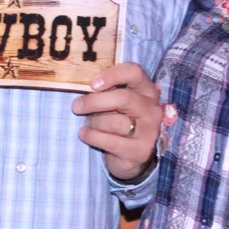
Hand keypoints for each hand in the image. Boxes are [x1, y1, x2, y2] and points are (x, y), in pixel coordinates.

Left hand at [71, 62, 163, 180]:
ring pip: (115, 121)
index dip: (113, 75)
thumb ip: (106, 91)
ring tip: (87, 124)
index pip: (134, 72)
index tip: (93, 84)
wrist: (129, 156)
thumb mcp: (114, 103)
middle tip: (77, 106)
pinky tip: (84, 134)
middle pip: (123, 98)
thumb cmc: (117, 121)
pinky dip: (92, 136)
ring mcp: (149, 130)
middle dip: (95, 101)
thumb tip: (85, 85)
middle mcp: (151, 108)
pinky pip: (110, 141)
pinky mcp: (140, 150)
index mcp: (146, 90)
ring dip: (93, 122)